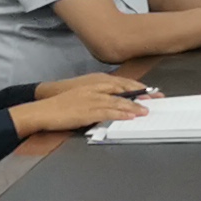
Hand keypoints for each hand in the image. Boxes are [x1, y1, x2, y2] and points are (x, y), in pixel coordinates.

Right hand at [16, 73, 147, 135]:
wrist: (43, 109)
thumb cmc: (60, 105)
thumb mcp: (81, 97)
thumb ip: (97, 98)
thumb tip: (111, 105)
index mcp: (94, 84)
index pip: (120, 84)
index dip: (136, 88)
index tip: (150, 91)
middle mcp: (95, 89)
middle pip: (123, 90)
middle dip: (141, 95)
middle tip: (157, 98)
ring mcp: (91, 99)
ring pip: (118, 102)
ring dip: (134, 106)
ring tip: (147, 110)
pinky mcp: (87, 111)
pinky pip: (108, 112)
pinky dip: (121, 114)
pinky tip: (130, 116)